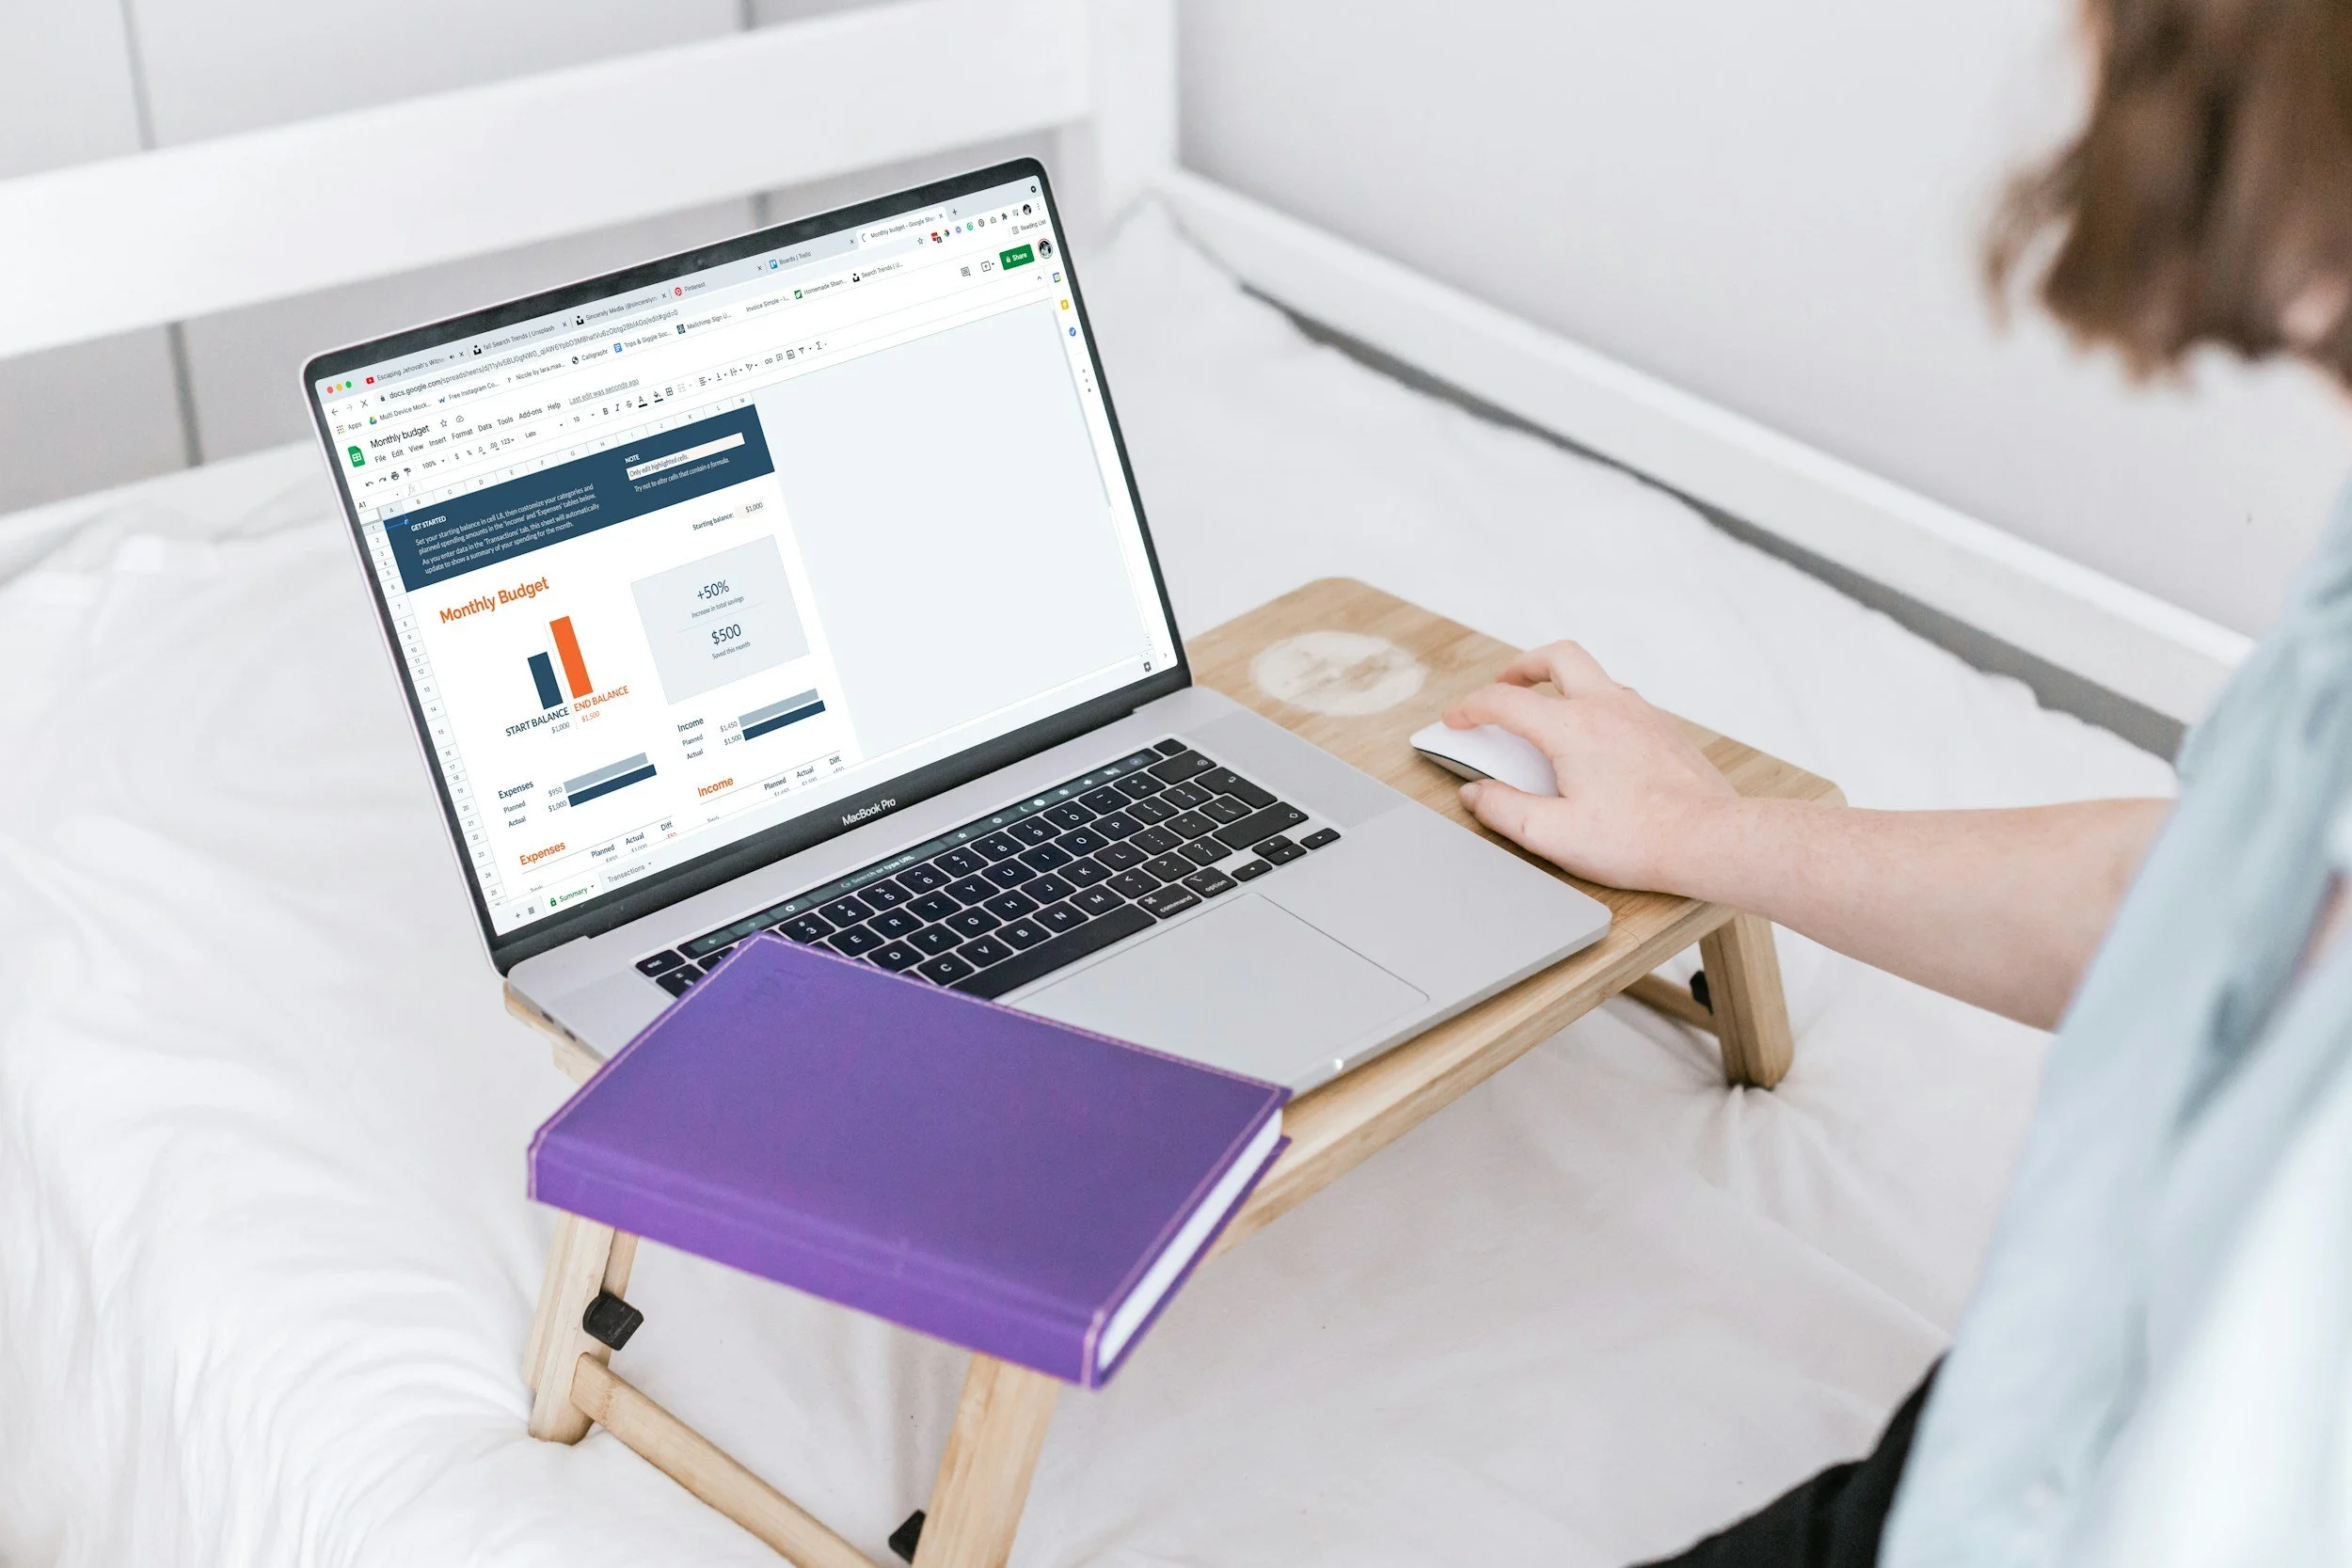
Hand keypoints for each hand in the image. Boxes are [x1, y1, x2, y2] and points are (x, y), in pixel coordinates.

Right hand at [1442, 641, 1735, 892]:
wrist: (1709, 840)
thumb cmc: (1638, 840)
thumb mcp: (1552, 834)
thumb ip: (1503, 810)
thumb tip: (1476, 794)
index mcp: (1572, 728)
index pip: (1505, 702)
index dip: (1470, 709)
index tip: (1457, 722)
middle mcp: (1608, 707)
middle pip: (1557, 656)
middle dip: (1522, 666)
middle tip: (1504, 687)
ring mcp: (1641, 714)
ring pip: (1593, 675)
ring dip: (1561, 685)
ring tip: (1545, 717)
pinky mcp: (1664, 730)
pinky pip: (1620, 701)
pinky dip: (1593, 706)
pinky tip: (1592, 744)